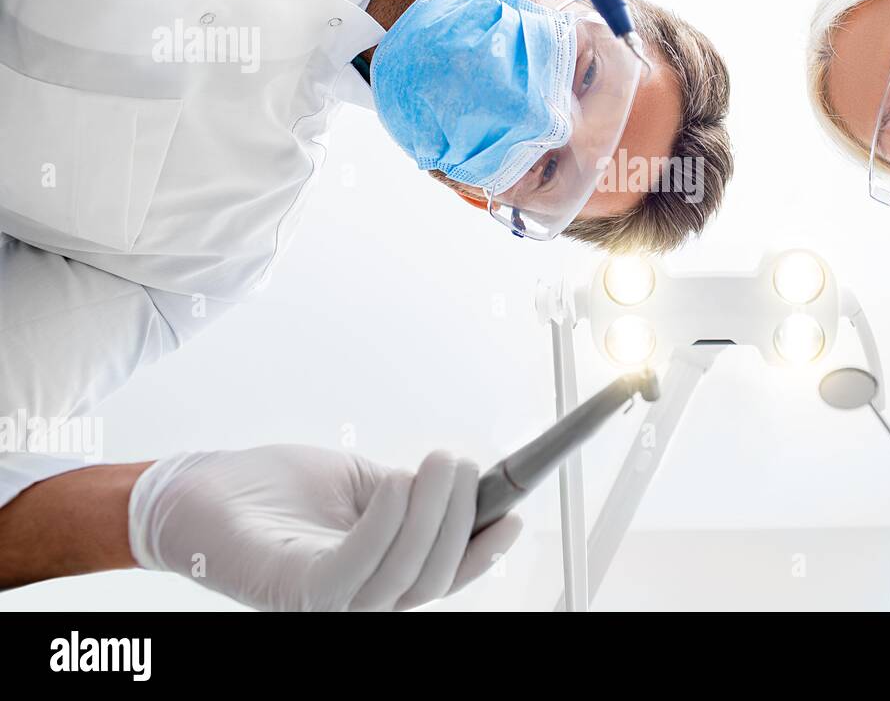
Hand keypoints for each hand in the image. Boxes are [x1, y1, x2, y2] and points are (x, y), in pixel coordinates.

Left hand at [128, 444, 520, 610]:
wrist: (197, 489)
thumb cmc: (272, 490)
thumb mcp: (360, 485)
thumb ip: (407, 497)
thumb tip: (461, 486)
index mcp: (372, 578)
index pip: (441, 578)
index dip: (484, 552)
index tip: (515, 514)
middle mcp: (351, 601)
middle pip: (431, 581)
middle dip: (461, 521)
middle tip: (463, 464)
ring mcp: (321, 602)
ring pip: (403, 579)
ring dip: (431, 516)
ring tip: (438, 463)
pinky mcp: (291, 590)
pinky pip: (354, 570)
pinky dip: (385, 528)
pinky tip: (397, 485)